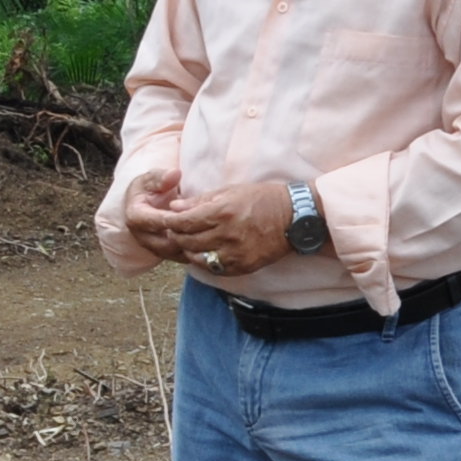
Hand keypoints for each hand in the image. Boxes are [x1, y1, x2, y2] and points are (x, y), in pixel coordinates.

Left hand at [124, 173, 294, 274]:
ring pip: (197, 257)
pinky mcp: (242, 266)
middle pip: (186, 241)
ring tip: (187, 242)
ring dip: (188, 250)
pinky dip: (204, 261)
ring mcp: (235, 253)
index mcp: (222, 212)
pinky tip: (204, 252)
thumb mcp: (231, 191)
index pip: (183, 222)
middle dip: (175, 236)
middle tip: (172, 232)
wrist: (296, 218)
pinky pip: (214, 268)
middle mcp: (227, 235)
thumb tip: (175, 207)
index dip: (169, 222)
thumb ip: (200, 201)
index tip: (164, 220)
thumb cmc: (262, 199)